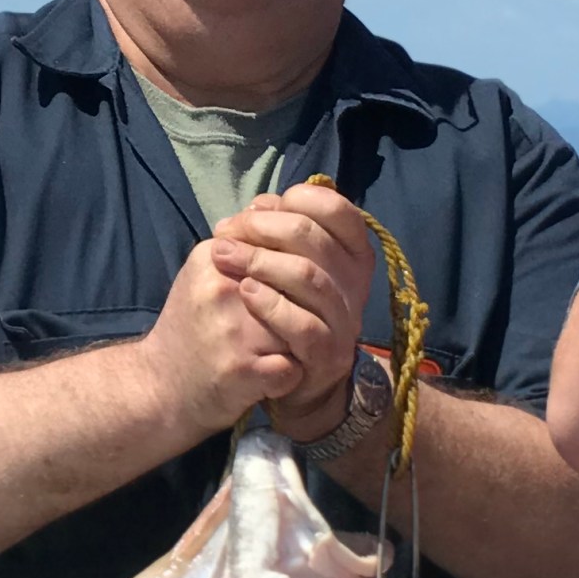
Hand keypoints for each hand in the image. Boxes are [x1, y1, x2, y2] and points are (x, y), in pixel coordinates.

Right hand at [136, 237, 305, 440]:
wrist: (160, 386)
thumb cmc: (193, 328)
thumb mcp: (207, 276)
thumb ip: (243, 247)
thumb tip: (280, 209)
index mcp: (215, 258)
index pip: (282, 247)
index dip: (301, 270)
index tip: (296, 292)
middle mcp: (222, 288)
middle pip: (299, 283)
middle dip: (310, 306)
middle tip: (302, 323)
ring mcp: (233, 331)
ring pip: (303, 324)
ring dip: (303, 342)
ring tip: (286, 350)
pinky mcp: (242, 371)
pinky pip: (294, 369)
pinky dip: (293, 378)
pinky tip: (275, 378)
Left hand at [207, 184, 376, 440]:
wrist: (270, 376)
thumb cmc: (269, 312)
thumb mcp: (277, 265)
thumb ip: (277, 233)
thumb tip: (260, 204)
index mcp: (350, 257)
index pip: (340, 212)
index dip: (299, 201)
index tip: (258, 210)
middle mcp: (355, 288)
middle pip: (315, 238)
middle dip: (264, 228)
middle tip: (226, 234)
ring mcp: (345, 324)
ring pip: (310, 278)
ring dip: (260, 261)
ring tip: (223, 258)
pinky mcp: (327, 357)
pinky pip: (305, 326)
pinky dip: (270, 305)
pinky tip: (243, 292)